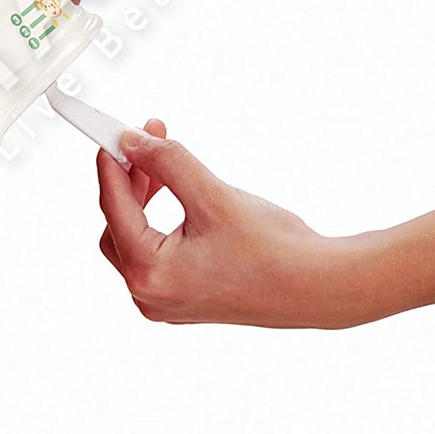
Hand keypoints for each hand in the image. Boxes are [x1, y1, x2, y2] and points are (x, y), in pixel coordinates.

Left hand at [97, 121, 357, 328]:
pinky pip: (155, 251)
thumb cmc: (276, 250)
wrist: (322, 287)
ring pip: (134, 237)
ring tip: (163, 161)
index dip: (112, 164)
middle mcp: (149, 295)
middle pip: (118, 223)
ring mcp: (165, 300)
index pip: (113, 207)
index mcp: (149, 274)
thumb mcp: (214, 196)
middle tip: (148, 139)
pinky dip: (158, 219)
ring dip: (143, 197)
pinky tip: (175, 191)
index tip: (114, 132)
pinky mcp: (183, 296)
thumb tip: (131, 142)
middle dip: (130, 178)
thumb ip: (167, 163)